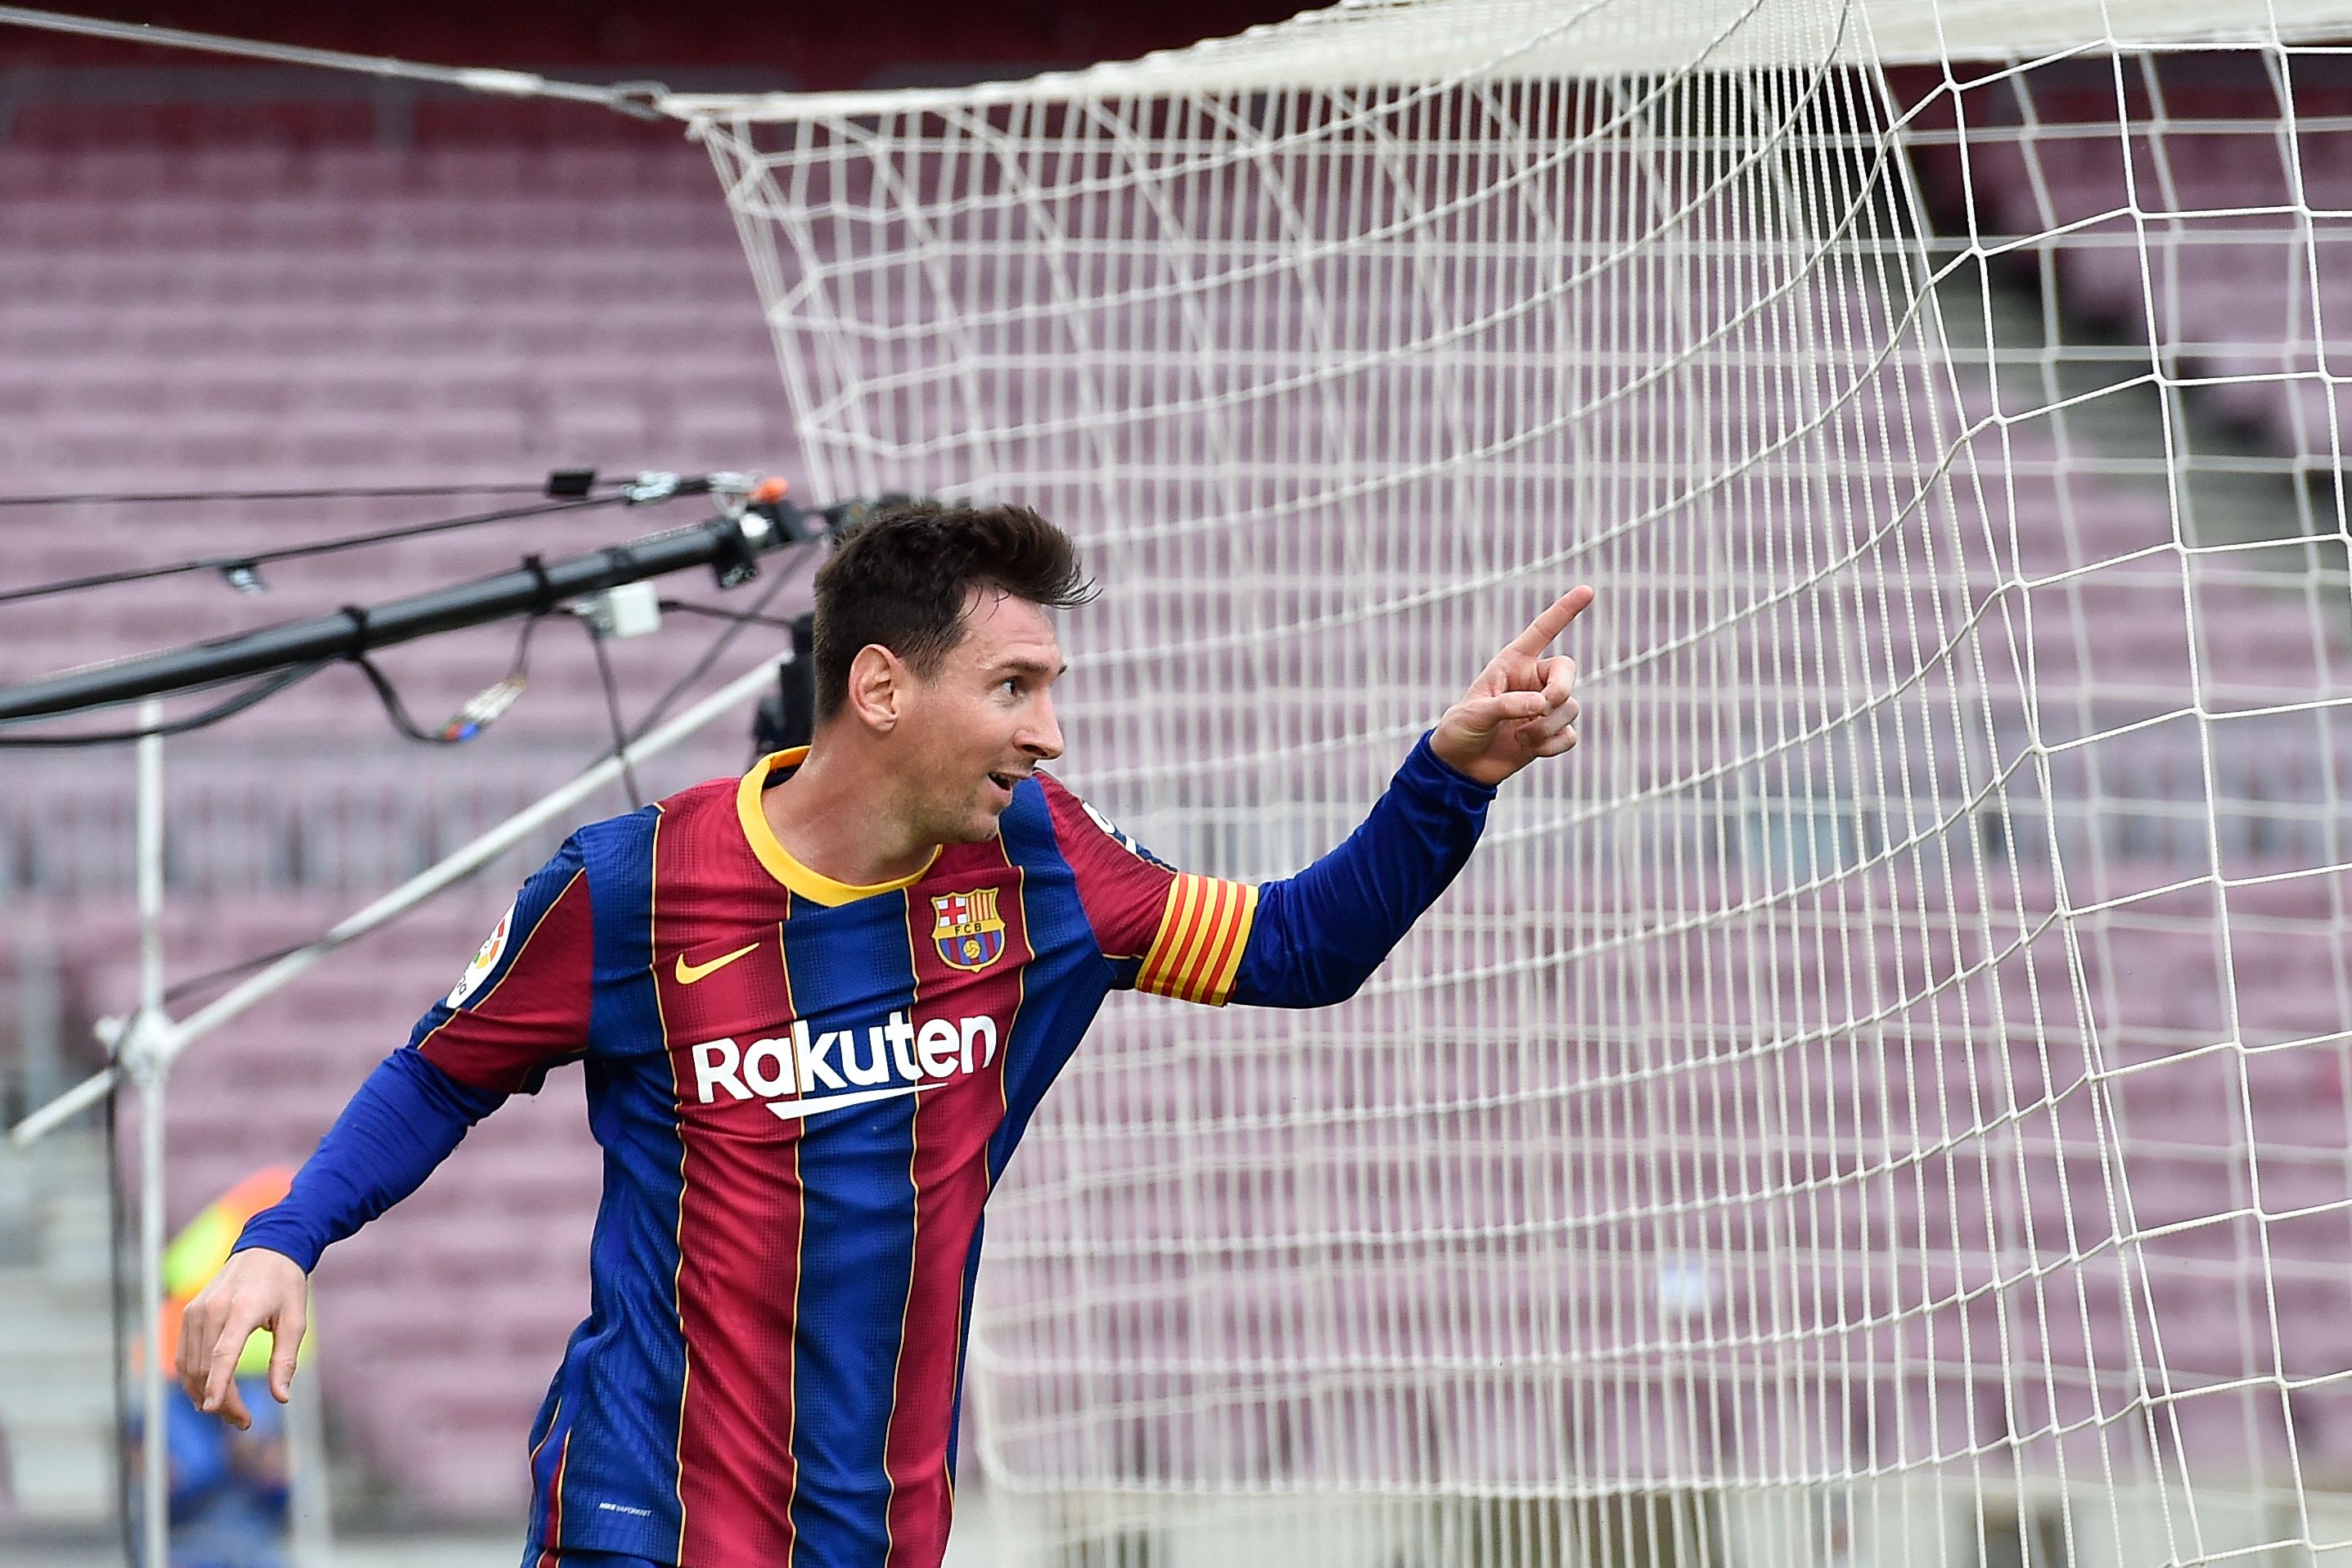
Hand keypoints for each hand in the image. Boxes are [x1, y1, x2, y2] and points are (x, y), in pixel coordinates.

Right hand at [175, 1248, 306, 1430]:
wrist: (265, 1249)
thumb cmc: (285, 1285)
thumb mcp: (296, 1319)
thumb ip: (286, 1359)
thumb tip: (281, 1397)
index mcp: (243, 1308)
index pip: (223, 1352)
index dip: (217, 1383)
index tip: (212, 1409)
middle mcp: (213, 1309)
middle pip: (205, 1366)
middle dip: (220, 1400)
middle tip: (242, 1421)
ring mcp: (195, 1311)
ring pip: (189, 1365)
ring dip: (204, 1395)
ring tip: (231, 1413)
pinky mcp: (188, 1314)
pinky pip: (183, 1355)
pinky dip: (193, 1379)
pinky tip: (208, 1395)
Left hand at [1430, 586, 1592, 786]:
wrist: (1461, 765)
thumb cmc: (1461, 729)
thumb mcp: (1475, 712)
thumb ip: (1507, 704)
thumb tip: (1542, 705)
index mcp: (1513, 663)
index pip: (1543, 631)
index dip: (1564, 611)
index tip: (1587, 590)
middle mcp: (1534, 680)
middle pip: (1568, 671)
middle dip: (1561, 689)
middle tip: (1543, 707)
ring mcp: (1545, 707)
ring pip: (1570, 708)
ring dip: (1546, 726)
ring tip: (1519, 737)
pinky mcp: (1551, 733)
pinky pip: (1569, 735)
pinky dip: (1552, 745)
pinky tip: (1529, 750)